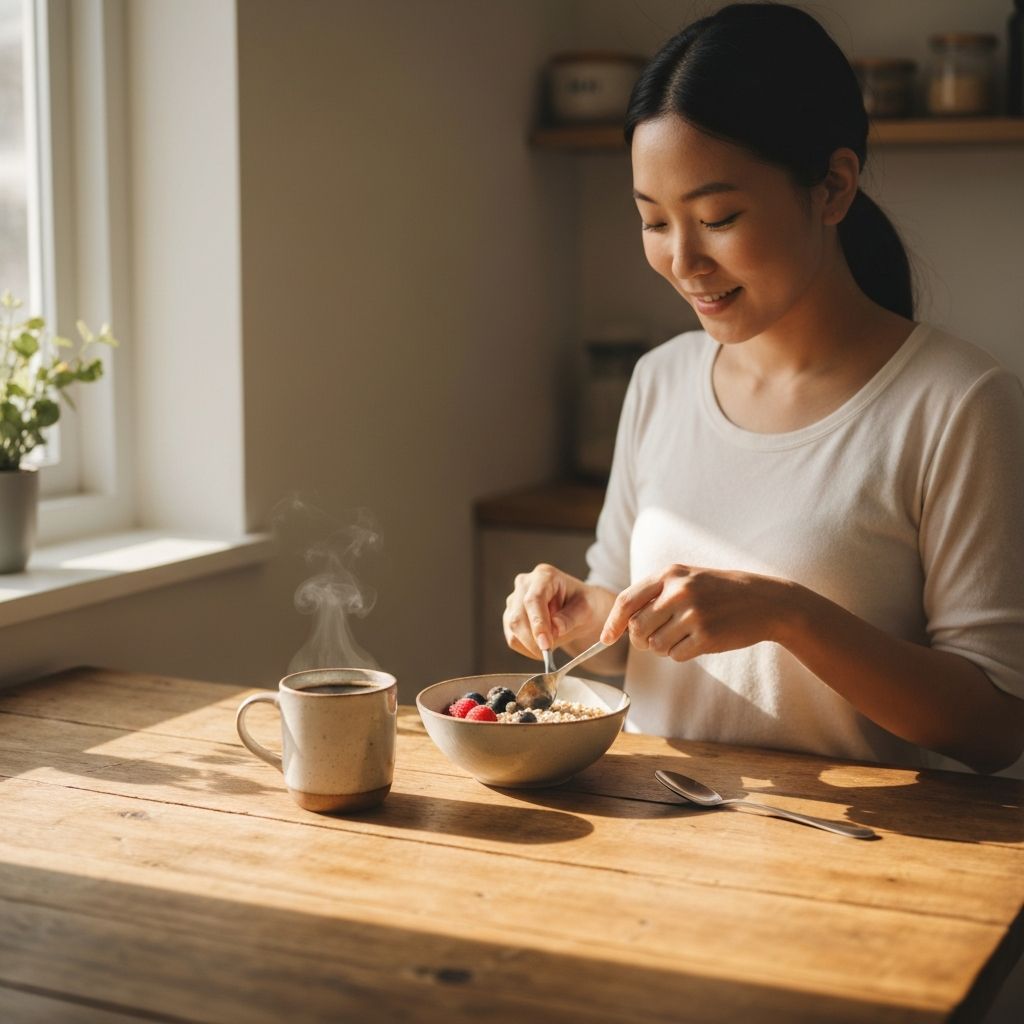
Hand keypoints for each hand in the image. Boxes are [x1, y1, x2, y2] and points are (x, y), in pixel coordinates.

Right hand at [503, 564, 608, 658]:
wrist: (577, 607)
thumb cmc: (582, 604)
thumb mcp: (586, 609)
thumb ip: (570, 618)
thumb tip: (555, 629)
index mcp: (544, 576)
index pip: (533, 600)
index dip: (538, 623)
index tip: (546, 644)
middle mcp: (524, 584)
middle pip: (518, 616)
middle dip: (533, 640)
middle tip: (550, 654)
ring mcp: (514, 600)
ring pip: (513, 629)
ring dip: (531, 645)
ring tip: (553, 644)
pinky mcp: (510, 616)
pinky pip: (513, 638)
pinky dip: (527, 648)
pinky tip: (543, 644)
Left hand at [600, 564, 790, 660]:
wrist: (766, 602)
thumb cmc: (721, 591)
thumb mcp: (688, 578)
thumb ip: (656, 594)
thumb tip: (622, 624)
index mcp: (669, 574)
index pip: (626, 601)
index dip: (612, 623)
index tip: (605, 639)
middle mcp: (678, 592)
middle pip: (636, 628)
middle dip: (640, 640)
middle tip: (654, 638)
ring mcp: (692, 614)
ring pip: (655, 645)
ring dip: (663, 647)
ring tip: (684, 635)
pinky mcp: (706, 636)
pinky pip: (675, 656)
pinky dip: (682, 654)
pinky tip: (698, 641)